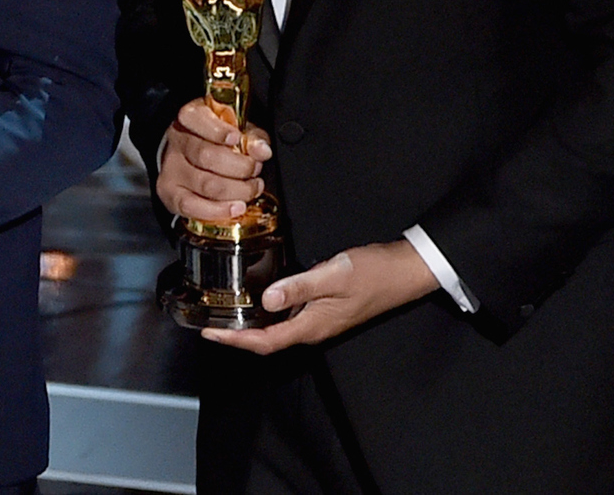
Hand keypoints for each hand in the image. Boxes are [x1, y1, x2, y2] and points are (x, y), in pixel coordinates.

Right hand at [155, 102, 272, 224]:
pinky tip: (235, 208)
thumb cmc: (217, 140)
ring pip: (205, 184)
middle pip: (207, 156)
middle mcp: (178, 140)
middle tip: (255, 169)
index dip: (217, 130)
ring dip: (237, 190)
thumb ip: (251, 138)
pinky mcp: (169, 192)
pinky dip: (218, 211)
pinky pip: (191, 207)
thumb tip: (262, 151)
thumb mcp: (238, 129)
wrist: (188, 156)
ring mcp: (171, 168)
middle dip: (240, 166)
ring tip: (252, 189)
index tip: (237, 139)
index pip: (196, 119)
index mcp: (191, 116)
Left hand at [204, 239, 438, 352]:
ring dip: (251, 325)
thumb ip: (298, 287)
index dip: (235, 340)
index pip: (265, 341)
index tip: (210, 333)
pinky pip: (289, 317)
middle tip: (209, 324)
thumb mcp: (333, 275)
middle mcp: (313, 328)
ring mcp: (319, 320)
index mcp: (312, 326)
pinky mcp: (324, 309)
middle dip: (237, 335)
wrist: (405, 272)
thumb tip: (266, 299)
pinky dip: (268, 312)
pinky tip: (259, 297)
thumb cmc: (373, 273)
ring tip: (226, 312)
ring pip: (277, 329)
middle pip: (267, 340)